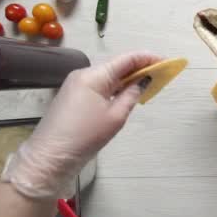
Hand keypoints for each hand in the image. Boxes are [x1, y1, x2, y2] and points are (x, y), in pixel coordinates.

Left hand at [3, 52, 159, 198]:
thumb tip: (144, 80)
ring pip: (108, 76)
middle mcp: (84, 74)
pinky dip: (115, 87)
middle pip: (117, 65)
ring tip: (148, 84)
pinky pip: (100, 85)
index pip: (126, 59)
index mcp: (94, 75)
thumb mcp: (115, 117)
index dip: (148, 58)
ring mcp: (76, 84)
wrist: (50, 158)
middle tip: (160, 75)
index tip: (166, 63)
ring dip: (127, 78)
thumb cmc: (85, 137)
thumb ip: (132, 94)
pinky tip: (126, 93)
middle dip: (139, 68)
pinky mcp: (73, 96)